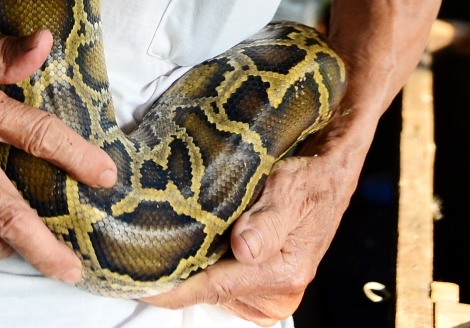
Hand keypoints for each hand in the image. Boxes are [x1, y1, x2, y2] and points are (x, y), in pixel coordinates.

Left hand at [141, 148, 360, 324]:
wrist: (331, 175)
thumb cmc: (310, 177)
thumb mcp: (289, 189)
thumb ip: (267, 220)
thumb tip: (244, 248)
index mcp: (283, 273)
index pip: (213, 287)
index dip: (173, 288)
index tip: (138, 282)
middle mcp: (279, 294)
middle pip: (211, 292)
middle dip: (180, 274)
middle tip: (143, 247)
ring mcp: (273, 295)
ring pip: (216, 289)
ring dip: (196, 268)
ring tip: (175, 237)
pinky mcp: (267, 289)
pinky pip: (227, 286)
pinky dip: (211, 267)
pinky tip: (202, 245)